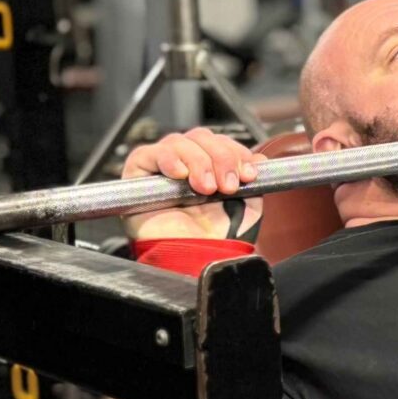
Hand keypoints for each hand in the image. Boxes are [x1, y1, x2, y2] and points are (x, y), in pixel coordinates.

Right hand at [121, 128, 266, 241]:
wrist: (198, 260)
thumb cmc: (217, 239)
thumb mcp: (247, 205)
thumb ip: (250, 179)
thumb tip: (259, 158)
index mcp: (208, 170)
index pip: (218, 142)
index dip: (234, 151)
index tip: (249, 173)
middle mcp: (185, 167)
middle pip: (199, 138)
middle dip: (220, 157)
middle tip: (227, 185)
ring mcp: (161, 171)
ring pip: (178, 142)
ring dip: (198, 161)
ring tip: (205, 189)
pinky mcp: (138, 177)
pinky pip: (147, 154)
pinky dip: (168, 159)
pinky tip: (180, 175)